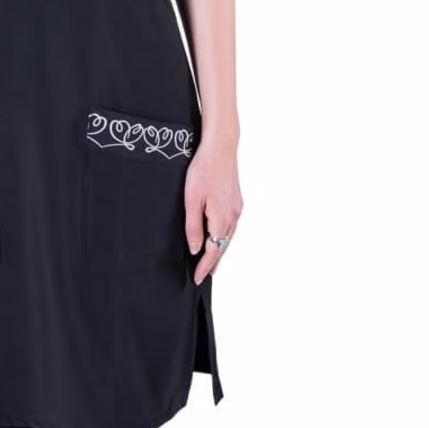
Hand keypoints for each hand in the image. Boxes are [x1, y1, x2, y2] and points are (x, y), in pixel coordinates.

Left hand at [184, 142, 242, 284]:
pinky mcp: (236, 201)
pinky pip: (230, 227)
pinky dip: (224, 237)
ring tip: (211, 261)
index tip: (198, 279)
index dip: (205, 267)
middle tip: (205, 276)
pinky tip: (218, 237)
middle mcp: (233, 217)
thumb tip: (195, 249)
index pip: (213, 251)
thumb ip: (194, 226)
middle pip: (223, 247)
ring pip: (228, 237)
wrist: (221, 148)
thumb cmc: (203, 170)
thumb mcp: (192, 200)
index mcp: (221, 219)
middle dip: (214, 262)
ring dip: (220, 250)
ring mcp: (237, 209)